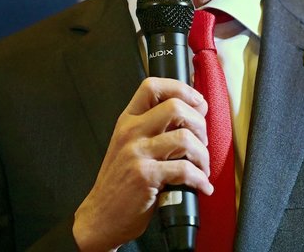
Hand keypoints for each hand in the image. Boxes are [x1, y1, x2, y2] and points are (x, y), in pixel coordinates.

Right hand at [72, 77, 212, 251]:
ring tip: (202, 168)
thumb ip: (156, 127)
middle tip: (202, 142)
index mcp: (128, 121)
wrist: (101, 217)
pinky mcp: (145, 176)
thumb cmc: (121, 182)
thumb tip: (196, 110)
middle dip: (200, 124)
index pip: (152, 86)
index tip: (197, 103)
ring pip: (185, 138)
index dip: (181, 89)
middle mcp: (131, 133)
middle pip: (176, 107)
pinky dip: (200, 179)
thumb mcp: (130, 146)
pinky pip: (185, 169)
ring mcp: (136, 154)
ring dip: (202, 155)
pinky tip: (201, 186)